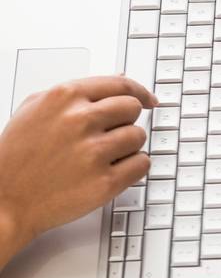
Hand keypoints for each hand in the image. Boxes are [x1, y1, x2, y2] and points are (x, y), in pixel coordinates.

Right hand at [0, 77, 155, 265]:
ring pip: (139, 137)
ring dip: (128, 146)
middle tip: (110, 134)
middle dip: (126, 121)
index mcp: (65, 97)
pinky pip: (142, 164)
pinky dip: (133, 168)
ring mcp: (94, 152)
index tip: (149, 100)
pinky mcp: (104, 182)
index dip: (140, 92)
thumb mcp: (36, 108)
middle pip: (133, 109)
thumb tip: (118, 79)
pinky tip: (112, 170)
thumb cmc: (17, 156)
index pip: (121, 85)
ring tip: (102, 155)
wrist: (6, 199)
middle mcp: (80, 120)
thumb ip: (77, 93)